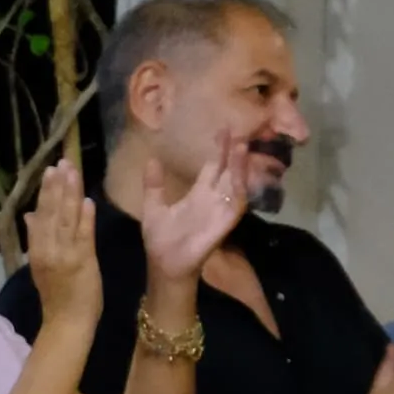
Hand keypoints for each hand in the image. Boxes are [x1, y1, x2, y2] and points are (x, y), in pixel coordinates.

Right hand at [16, 160, 101, 323]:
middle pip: (52, 212)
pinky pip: (83, 236)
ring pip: (66, 219)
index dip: (45, 191)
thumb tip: (29, 214)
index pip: (40, 215)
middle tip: (61, 162)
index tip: (50, 170)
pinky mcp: (82, 262)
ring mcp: (64, 255)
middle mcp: (47, 249)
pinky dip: (85, 218)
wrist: (66, 322)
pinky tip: (87, 200)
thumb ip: (37, 238)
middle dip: (57, 186)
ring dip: (70, 194)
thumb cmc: (57, 295)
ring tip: (73, 172)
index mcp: (36, 250)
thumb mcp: (40, 265)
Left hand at [140, 139, 253, 288]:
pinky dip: (239, 188)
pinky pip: (237, 203)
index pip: (212, 167)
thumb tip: (151, 160)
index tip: (222, 130)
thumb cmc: (161, 240)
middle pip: (227, 170)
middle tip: (239, 129)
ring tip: (241, 145)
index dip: (218, 150)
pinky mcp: (225, 222)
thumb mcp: (154, 207)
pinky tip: (239, 174)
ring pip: (235, 182)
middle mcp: (213, 198)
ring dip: (240, 165)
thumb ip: (154, 185)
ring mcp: (220, 209)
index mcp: (198, 194)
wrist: (165, 264)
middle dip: (234, 151)